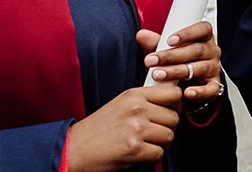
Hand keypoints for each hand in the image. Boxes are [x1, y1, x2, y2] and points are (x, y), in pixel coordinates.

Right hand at [66, 85, 181, 171]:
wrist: (75, 149)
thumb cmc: (98, 129)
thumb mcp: (121, 104)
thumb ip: (145, 101)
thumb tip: (172, 102)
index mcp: (134, 95)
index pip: (173, 93)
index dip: (177, 105)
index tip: (171, 112)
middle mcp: (137, 108)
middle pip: (174, 117)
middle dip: (168, 129)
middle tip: (155, 134)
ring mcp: (136, 128)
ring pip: (169, 136)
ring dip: (161, 144)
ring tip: (146, 145)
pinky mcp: (134, 148)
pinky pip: (159, 153)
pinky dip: (152, 158)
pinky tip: (140, 155)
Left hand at [139, 22, 223, 106]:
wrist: (187, 85)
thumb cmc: (180, 62)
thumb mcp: (168, 50)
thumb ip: (156, 42)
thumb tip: (141, 35)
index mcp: (203, 37)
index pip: (202, 29)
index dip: (187, 33)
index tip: (169, 40)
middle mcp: (212, 51)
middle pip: (196, 50)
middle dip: (172, 56)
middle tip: (152, 60)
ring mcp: (214, 69)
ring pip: (199, 68)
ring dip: (177, 72)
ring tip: (158, 75)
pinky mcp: (214, 86)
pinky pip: (210, 89)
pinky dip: (199, 92)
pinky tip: (186, 93)